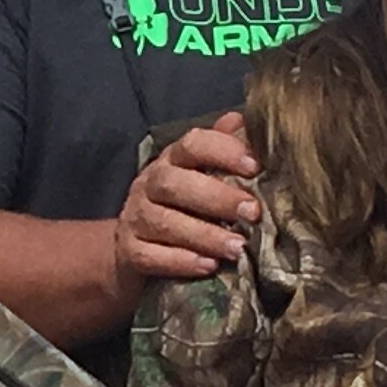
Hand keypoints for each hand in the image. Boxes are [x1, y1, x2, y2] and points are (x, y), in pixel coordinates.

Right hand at [112, 111, 257, 285]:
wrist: (134, 248)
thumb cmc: (183, 207)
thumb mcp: (202, 177)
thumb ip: (222, 150)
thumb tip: (244, 120)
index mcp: (173, 160)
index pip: (192, 144)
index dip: (223, 151)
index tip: (255, 166)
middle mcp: (150, 184)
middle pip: (175, 183)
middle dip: (217, 197)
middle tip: (252, 213)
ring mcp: (136, 218)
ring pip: (164, 222)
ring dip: (204, 235)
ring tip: (238, 248)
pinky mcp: (130, 251)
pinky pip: (151, 256)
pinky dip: (180, 261)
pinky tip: (208, 266)